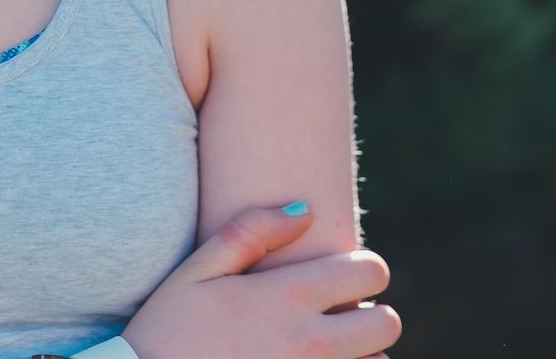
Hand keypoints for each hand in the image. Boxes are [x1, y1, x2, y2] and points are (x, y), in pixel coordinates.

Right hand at [120, 202, 400, 358]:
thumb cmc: (168, 331)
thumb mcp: (196, 272)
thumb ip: (250, 232)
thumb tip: (303, 210)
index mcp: (288, 296)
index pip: (370, 272)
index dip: (362, 268)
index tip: (341, 274)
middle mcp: (312, 341)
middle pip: (387, 324)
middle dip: (369, 314)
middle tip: (339, 314)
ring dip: (358, 355)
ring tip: (320, 349)